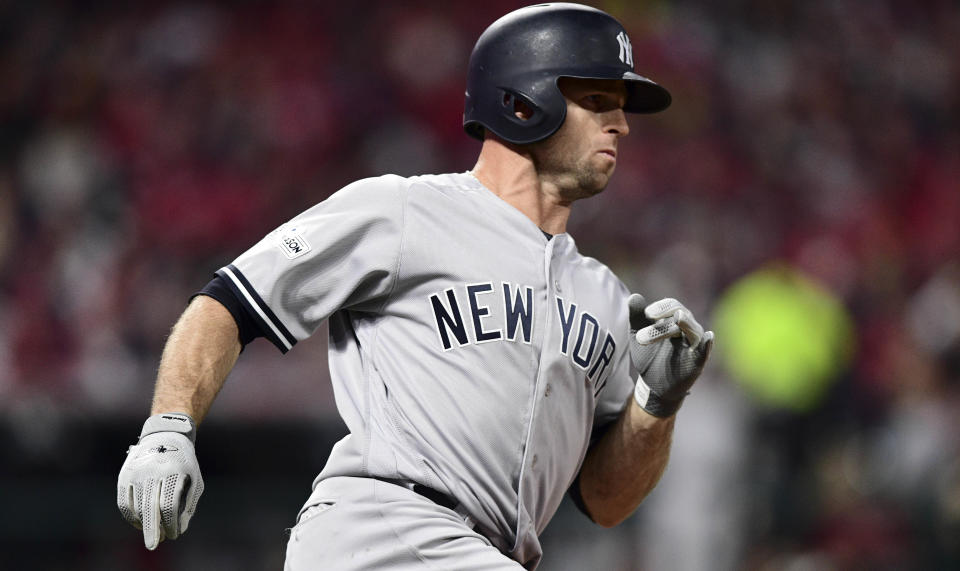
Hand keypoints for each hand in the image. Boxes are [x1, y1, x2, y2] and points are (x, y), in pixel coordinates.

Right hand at [117, 413, 203, 549]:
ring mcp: (136, 473)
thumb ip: (189, 504)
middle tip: (154, 546)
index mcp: (174, 471)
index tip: (173, 535)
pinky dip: (130, 516)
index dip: (171, 524)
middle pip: (150, 508)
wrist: (165, 435)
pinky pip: (124, 502)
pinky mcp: (124, 476)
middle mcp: (153, 472)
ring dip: (143, 525)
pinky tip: (140, 524)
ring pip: (137, 507)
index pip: (169, 506)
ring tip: (153, 535)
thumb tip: (180, 528)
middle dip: (153, 530)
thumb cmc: (184, 462)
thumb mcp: (194, 479)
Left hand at [628, 295, 713, 416]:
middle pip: (680, 317)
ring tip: (678, 318)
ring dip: (684, 324)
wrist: (653, 384)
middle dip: (660, 326)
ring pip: (692, 330)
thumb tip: (634, 296)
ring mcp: (694, 344)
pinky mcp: (698, 361)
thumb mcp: (638, 335)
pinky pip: (705, 350)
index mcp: (673, 319)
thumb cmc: (648, 355)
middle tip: (640, 337)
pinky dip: (707, 343)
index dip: (661, 307)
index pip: (672, 305)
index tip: (647, 313)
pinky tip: (709, 336)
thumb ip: (636, 316)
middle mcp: (687, 328)